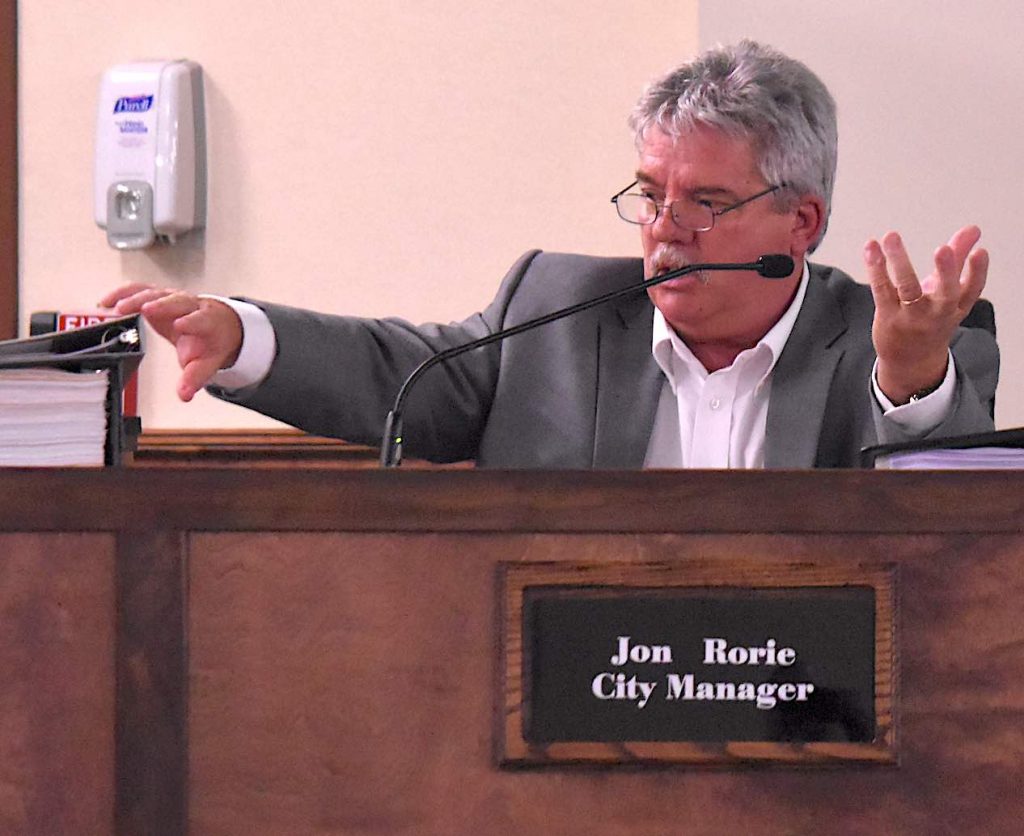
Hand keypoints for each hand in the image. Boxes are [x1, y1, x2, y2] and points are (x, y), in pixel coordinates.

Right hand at [99, 284, 242, 401]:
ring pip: (155, 293)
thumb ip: (193, 378)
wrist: (215, 325)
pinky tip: (106, 302)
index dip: (190, 322)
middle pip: (176, 301)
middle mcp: (189, 306)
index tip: (179, 326)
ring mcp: (172, 298)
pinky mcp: (156, 296)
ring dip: (136, 298)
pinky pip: (139, 290)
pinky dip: (122, 293)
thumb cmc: (210, 342)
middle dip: (160, 304)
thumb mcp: (206, 362)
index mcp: (206, 321)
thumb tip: (183, 394)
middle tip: (144, 309)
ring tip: (117, 308)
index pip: (200, 320)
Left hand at [864, 225, 987, 403]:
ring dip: (899, 261)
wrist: (909, 360)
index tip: (980, 253)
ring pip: (907, 288)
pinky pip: (882, 289)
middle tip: (943, 249)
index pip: (972, 290)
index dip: (978, 272)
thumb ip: (958, 257)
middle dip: (946, 271)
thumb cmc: (931, 318)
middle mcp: (936, 313)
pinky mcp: (887, 315)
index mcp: (956, 306)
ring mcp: (911, 316)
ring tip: (891, 237)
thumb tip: (973, 229)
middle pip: (946, 293)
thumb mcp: (950, 292)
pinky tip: (872, 249)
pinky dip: (877, 268)